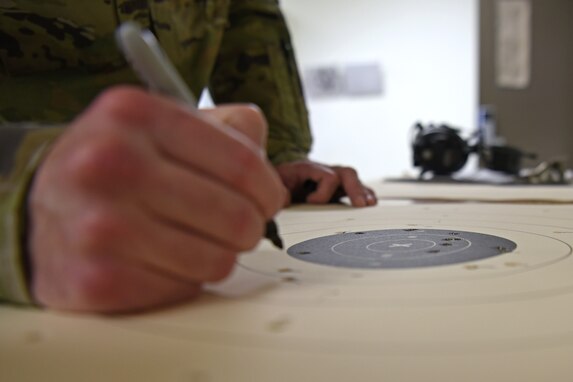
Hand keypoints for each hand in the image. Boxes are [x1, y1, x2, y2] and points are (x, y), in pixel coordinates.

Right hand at [28, 86, 285, 312]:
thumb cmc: (114, 164)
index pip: (243, 163)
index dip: (268, 190)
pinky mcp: (97, 280)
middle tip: (239, 226)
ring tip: (198, 241)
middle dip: (250, 227)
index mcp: (135, 115)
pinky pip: (185, 290)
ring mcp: (100, 226)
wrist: (42, 208)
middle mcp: (111, 164)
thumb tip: (260, 142)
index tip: (267, 200)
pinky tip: (165, 260)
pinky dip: (187, 279)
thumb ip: (222, 125)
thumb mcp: (159, 124)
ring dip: (219, 255)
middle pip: (236, 217)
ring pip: (217, 260)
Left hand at [275, 159, 376, 206]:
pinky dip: (364, 194)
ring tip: (369, 204)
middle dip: (355, 189)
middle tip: (360, 205)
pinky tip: (371, 203)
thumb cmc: (282, 179)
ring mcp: (335, 177)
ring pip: (354, 179)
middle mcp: (326, 170)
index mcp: (311, 168)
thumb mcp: (277, 182)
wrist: (285, 175)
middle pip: (346, 174)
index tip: (310, 202)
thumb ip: (279, 189)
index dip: (322, 193)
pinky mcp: (339, 187)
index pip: (327, 177)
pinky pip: (356, 187)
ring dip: (362, 192)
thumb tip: (285, 199)